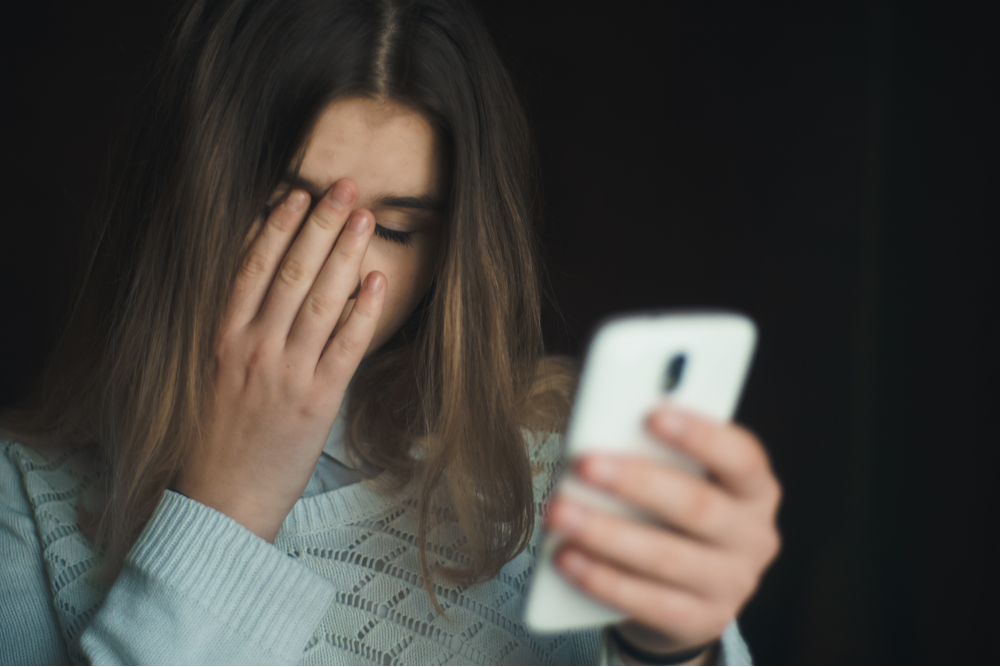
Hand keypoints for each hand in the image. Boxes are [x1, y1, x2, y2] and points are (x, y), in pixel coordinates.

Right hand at [174, 179, 384, 541]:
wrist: (219, 502)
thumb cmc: (214, 440)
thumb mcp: (210, 377)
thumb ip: (233, 334)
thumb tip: (260, 293)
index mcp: (221, 339)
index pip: (250, 268)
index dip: (276, 227)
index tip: (296, 193)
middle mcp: (252, 348)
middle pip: (289, 272)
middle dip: (319, 224)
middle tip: (344, 186)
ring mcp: (285, 374)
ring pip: (319, 300)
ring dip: (345, 254)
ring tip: (365, 218)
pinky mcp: (317, 401)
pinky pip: (345, 347)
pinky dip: (362, 312)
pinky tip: (376, 280)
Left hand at [546, 405, 780, 660]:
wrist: (686, 592)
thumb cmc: (672, 512)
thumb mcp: (679, 477)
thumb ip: (654, 452)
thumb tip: (600, 428)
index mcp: (755, 488)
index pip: (741, 457)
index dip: (700, 435)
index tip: (652, 414)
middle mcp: (754, 537)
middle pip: (697, 506)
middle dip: (636, 482)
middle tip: (584, 463)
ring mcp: (732, 585)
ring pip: (666, 558)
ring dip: (605, 533)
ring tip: (558, 511)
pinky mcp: (701, 622)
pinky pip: (648, 602)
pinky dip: (601, 578)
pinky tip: (565, 557)